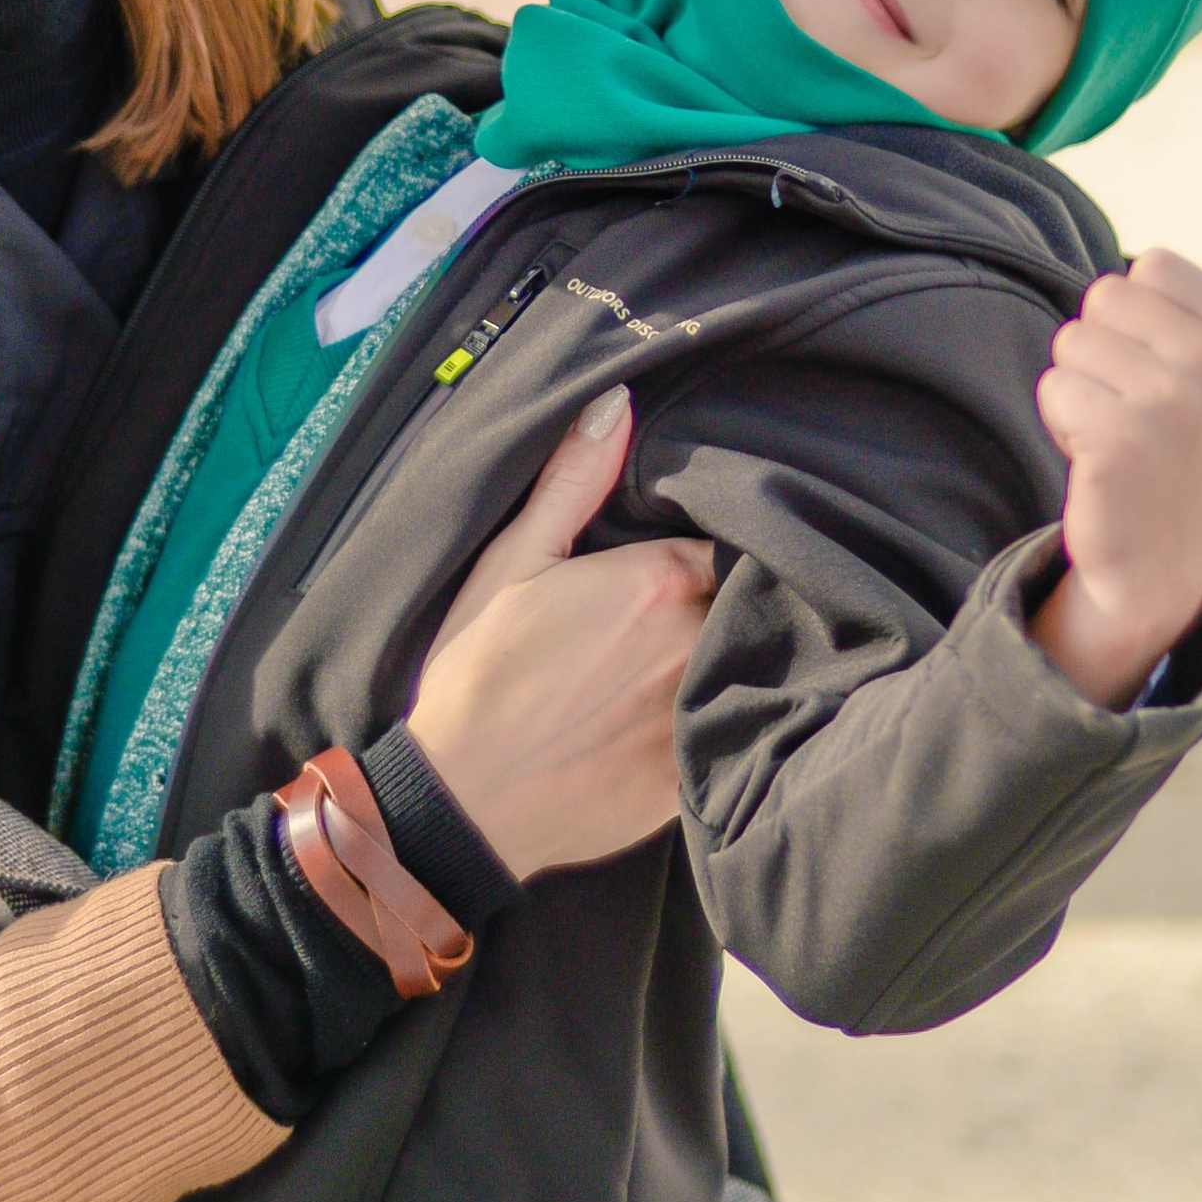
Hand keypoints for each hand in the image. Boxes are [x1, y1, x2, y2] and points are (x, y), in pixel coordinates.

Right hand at [407, 387, 715, 877]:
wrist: (460, 798)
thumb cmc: (477, 672)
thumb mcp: (513, 561)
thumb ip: (573, 482)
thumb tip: (616, 404)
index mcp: (659, 580)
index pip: (723, 547)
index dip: (706, 552)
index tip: (685, 564)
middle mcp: (695, 643)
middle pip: (739, 606)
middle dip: (718, 605)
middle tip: (672, 620)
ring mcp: (698, 714)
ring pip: (741, 669)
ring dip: (721, 663)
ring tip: (671, 672)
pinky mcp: (691, 778)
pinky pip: (726, 737)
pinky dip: (713, 727)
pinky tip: (664, 728)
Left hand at [1032, 247, 1201, 707]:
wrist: (1157, 560)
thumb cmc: (1182, 456)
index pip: (1151, 267)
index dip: (1136, 319)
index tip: (1161, 372)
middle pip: (1102, 299)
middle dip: (1099, 353)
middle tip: (1130, 412)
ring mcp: (1171, 402)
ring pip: (1072, 343)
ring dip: (1078, 392)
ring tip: (1115, 438)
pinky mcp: (1122, 439)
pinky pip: (1055, 389)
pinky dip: (1062, 425)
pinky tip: (1097, 462)